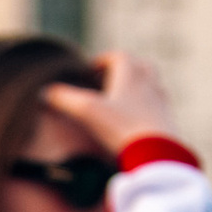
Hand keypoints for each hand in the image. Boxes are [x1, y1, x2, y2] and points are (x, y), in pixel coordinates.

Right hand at [43, 52, 179, 156]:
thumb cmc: (123, 128)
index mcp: (131, 74)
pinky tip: (134, 120)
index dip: (102, 60)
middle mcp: (149, 83)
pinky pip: (156, 104)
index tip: (90, 70)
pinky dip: (145, 105)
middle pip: (139, 65)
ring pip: (150, 83)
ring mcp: (161, 101)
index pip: (118, 56)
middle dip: (123, 68)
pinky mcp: (167, 120)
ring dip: (136, 85)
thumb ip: (65, 99)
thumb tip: (44, 93)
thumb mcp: (88, 111)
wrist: (157, 154)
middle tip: (107, 80)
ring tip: (120, 99)